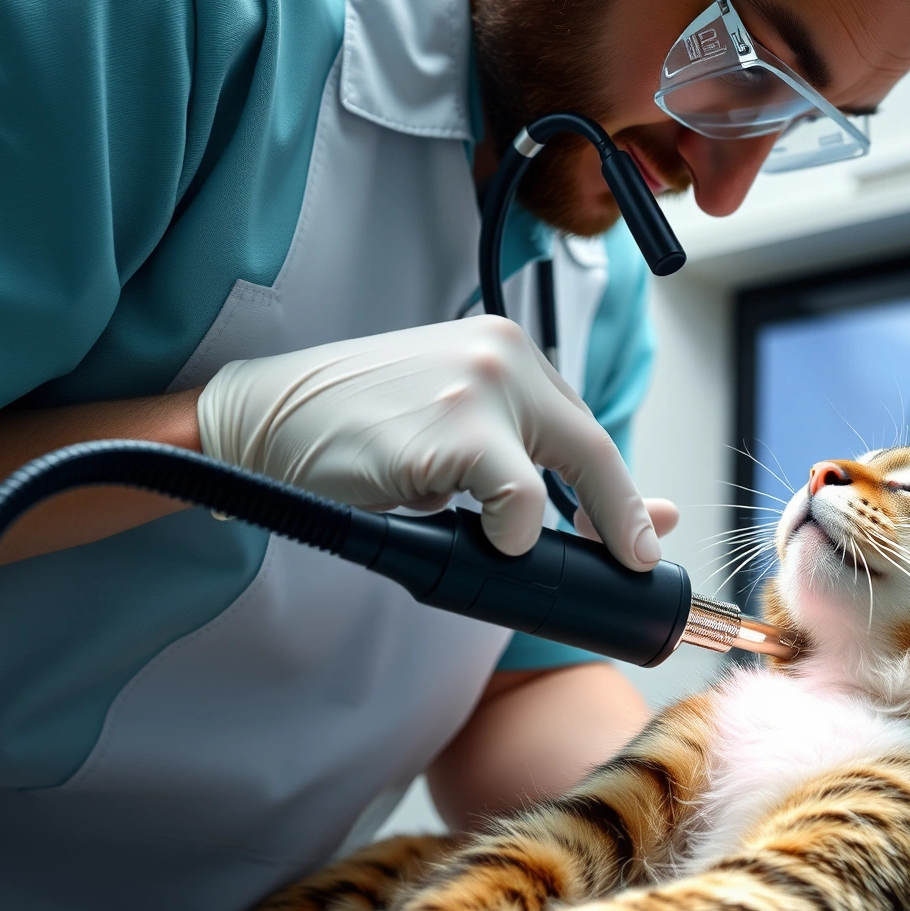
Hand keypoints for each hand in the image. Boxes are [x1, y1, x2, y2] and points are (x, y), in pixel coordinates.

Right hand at [197, 315, 660, 568]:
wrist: (264, 419)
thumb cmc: (353, 431)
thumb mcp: (450, 431)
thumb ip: (524, 458)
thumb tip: (632, 512)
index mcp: (506, 348)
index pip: (585, 425)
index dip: (617, 490)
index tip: (645, 533)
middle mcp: (504, 354)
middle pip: (593, 449)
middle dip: (616, 517)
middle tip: (631, 562)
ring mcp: (482, 386)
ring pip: (557, 481)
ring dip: (537, 531)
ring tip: (497, 541)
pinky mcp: (458, 429)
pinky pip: (519, 501)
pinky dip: (508, 532)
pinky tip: (474, 532)